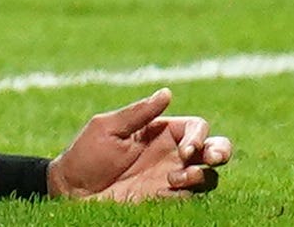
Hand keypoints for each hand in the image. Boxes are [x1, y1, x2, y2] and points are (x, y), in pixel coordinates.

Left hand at [49, 90, 231, 201]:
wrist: (73, 192)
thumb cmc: (86, 155)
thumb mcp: (107, 128)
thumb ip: (138, 113)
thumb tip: (167, 92)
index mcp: (159, 131)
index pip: (195, 127)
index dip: (198, 135)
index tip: (185, 148)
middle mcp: (170, 154)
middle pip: (213, 148)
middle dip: (221, 151)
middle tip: (210, 157)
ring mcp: (170, 178)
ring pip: (209, 175)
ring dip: (203, 174)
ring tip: (177, 177)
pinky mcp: (166, 200)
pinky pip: (194, 196)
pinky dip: (192, 191)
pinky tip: (171, 187)